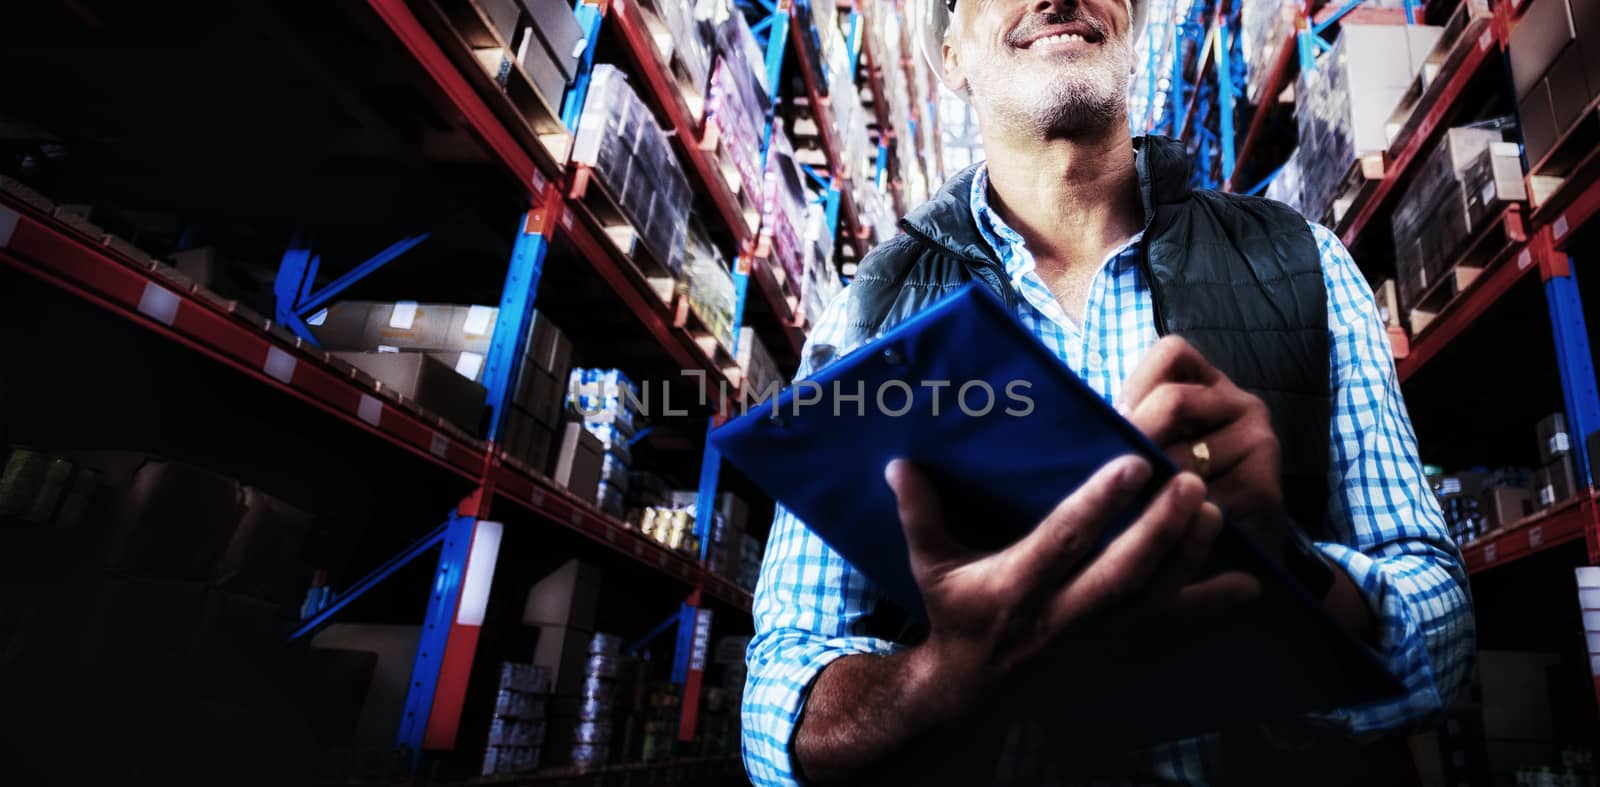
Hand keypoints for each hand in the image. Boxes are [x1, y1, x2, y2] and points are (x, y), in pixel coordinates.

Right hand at [885, 456, 1257, 719]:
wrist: (973, 691)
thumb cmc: (957, 615)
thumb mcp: (932, 566)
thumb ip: (919, 513)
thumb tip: (898, 462)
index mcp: (1017, 585)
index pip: (1064, 540)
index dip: (1099, 504)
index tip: (1132, 463)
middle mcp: (1061, 614)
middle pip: (1121, 573)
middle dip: (1160, 530)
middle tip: (1190, 483)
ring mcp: (1095, 639)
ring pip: (1152, 601)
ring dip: (1188, 559)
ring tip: (1214, 512)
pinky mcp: (1117, 652)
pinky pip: (1170, 633)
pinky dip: (1210, 611)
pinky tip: (1248, 586)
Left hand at [1119, 336, 1289, 558]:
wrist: (1238, 556)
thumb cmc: (1179, 496)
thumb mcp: (1153, 447)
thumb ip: (1132, 423)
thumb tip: (1090, 422)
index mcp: (1212, 386)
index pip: (1173, 352)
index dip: (1135, 387)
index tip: (1117, 425)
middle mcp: (1245, 405)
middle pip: (1173, 401)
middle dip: (1135, 440)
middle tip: (1116, 474)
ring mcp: (1261, 445)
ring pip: (1183, 456)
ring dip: (1151, 487)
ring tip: (1138, 509)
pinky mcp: (1264, 491)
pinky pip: (1202, 499)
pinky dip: (1173, 518)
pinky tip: (1165, 531)